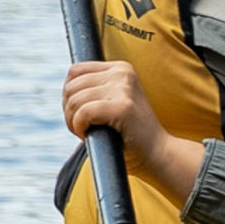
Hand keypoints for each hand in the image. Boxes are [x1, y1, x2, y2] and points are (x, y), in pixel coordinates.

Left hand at [62, 61, 203, 203]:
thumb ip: (95, 88)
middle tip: (82, 127)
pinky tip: (87, 135)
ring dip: (72, 121)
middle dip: (69, 111)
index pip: (75, 71)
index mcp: (121, 68)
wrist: (158, 155)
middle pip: (71, 86)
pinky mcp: (122, 108)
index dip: (69, 94)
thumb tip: (66, 85)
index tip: (78, 113)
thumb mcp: (115, 100)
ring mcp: (124, 89)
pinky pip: (83, 113)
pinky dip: (78, 127)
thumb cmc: (131, 133)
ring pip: (74, 100)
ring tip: (86, 132)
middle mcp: (122, 73)